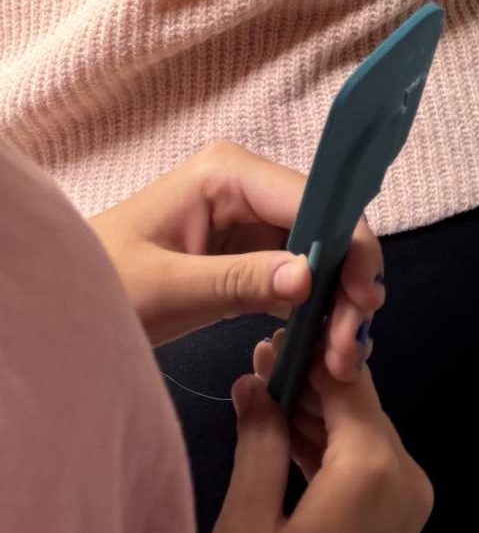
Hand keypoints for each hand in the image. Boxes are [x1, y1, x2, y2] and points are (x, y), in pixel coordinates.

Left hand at [89, 140, 382, 377]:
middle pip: (325, 227)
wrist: (61, 310)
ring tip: (339, 359)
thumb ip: (238, 280)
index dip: (348, 243)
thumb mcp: (166, 288)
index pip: (312, 198)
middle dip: (347, 282)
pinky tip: (323, 350)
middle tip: (349, 346)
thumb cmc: (98, 285)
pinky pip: (300, 277)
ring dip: (338, 304)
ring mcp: (251, 221)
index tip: (364, 297)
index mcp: (227, 173)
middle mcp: (248, 187)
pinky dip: (317, 312)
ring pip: (321, 256)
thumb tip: (310, 277)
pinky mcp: (250, 256)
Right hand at [200, 365, 431, 532]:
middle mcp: (405, 479)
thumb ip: (259, 443)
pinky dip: (328, 450)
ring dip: (316, 414)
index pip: (347, 381)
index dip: (309, 350)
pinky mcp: (395, 528)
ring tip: (262, 390)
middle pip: (357, 405)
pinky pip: (363, 468)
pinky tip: (286, 435)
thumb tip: (257, 383)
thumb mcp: (246, 527)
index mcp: (374, 470)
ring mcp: (406, 506)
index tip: (274, 327)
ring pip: (359, 435)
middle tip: (259, 356)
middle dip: (309, 381)